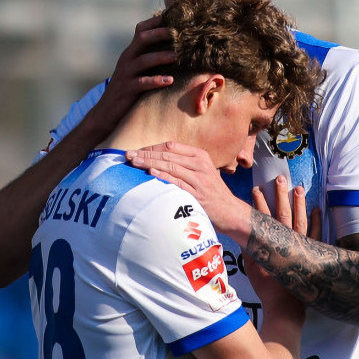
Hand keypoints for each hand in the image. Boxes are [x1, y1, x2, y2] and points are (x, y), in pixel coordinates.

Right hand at [88, 16, 175, 129]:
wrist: (106, 113)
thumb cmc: (127, 90)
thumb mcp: (136, 71)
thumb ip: (149, 58)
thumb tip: (173, 49)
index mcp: (130, 53)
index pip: (141, 30)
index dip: (156, 22)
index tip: (174, 16)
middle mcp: (127, 60)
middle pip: (142, 39)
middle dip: (160, 33)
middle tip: (179, 32)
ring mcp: (126, 74)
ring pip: (143, 60)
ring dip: (161, 57)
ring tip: (177, 57)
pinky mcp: (127, 90)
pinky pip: (142, 83)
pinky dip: (156, 80)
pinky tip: (169, 80)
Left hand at [125, 142, 251, 237]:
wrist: (231, 212)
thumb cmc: (212, 193)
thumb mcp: (202, 173)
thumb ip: (185, 165)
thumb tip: (158, 161)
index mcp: (200, 156)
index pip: (171, 146)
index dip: (152, 147)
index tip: (137, 151)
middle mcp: (200, 164)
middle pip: (167, 154)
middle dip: (146, 154)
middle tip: (128, 155)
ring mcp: (199, 179)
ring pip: (170, 166)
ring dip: (149, 163)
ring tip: (134, 163)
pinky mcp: (198, 194)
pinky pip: (177, 182)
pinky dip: (163, 177)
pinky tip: (150, 174)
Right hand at [248, 175, 308, 319]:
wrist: (284, 304)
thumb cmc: (266, 287)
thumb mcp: (251, 267)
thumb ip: (248, 249)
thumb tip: (240, 235)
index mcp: (269, 244)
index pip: (264, 218)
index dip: (260, 203)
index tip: (256, 189)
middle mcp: (285, 241)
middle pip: (283, 213)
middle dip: (280, 194)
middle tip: (279, 178)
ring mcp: (300, 246)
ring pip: (300, 219)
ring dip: (299, 202)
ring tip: (298, 187)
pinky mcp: (311, 253)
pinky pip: (316, 233)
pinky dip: (316, 220)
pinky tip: (317, 208)